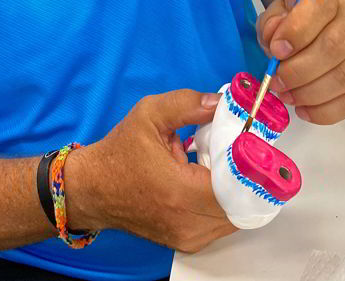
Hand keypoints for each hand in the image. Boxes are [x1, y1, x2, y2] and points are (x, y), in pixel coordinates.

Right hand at [68, 90, 237, 252]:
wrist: (92, 189)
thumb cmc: (119, 153)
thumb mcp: (150, 114)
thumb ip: (188, 104)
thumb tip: (221, 103)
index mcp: (179, 192)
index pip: (237, 186)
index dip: (250, 163)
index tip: (252, 142)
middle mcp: (188, 222)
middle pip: (243, 202)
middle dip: (247, 174)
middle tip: (241, 149)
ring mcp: (189, 237)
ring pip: (237, 215)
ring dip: (238, 189)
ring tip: (224, 162)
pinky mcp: (188, 242)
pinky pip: (223, 223)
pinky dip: (226, 201)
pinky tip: (213, 178)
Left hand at [256, 0, 344, 124]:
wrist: (327, 21)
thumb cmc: (299, 18)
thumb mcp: (278, 10)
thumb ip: (272, 22)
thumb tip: (274, 40)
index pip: (320, 7)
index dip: (296, 31)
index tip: (276, 49)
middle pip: (334, 47)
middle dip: (299, 70)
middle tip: (276, 80)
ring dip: (310, 93)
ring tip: (287, 95)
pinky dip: (325, 111)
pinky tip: (304, 108)